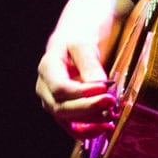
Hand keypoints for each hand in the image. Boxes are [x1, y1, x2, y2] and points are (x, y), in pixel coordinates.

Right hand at [36, 0, 128, 138]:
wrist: (82, 28)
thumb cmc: (82, 30)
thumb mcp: (86, 40)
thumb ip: (90, 64)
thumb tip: (99, 88)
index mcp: (48, 66)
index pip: (60, 89)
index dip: (82, 94)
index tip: (105, 90)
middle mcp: (46, 85)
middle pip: (61, 107)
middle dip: (87, 109)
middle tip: (111, 104)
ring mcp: (54, 98)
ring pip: (66, 119)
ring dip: (89, 123)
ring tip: (111, 121)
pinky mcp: (66, 106)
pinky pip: (72, 124)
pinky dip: (87, 129)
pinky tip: (105, 128)